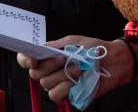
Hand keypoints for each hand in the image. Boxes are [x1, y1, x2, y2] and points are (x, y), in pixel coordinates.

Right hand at [17, 36, 136, 103]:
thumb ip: (54, 46)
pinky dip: (64, 88)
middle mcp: (50, 70)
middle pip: (35, 74)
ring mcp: (58, 84)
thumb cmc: (93, 48)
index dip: (25, 60)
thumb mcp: (72, 41)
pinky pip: (56, 95)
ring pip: (46, 85)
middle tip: (65, 59)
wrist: (112, 60)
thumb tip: (38, 48)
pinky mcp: (67, 95)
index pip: (26, 59)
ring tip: (78, 69)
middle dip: (50, 65)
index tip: (34, 59)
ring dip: (62, 75)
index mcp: (48, 56)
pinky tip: (76, 81)